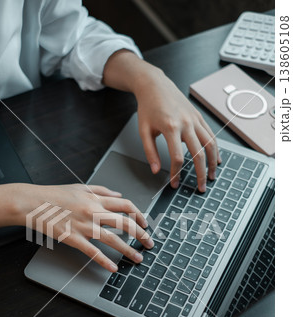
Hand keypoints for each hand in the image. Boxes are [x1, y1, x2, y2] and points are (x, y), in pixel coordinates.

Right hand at [16, 183, 153, 271]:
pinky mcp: (73, 238)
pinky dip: (104, 261)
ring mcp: (84, 226)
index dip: (139, 215)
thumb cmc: (55, 195)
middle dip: (141, 234)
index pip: (126, 206)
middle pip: (125, 223)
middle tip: (149, 243)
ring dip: (129, 250)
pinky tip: (113, 268)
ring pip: (113, 239)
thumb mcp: (81, 187)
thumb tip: (119, 195)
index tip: (146, 223)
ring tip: (138, 258)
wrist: (33, 203)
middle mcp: (93, 212)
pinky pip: (92, 252)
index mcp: (96, 199)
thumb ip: (102, 191)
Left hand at [134, 67, 220, 190]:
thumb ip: (150, 152)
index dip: (177, 173)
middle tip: (201, 188)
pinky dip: (215, 149)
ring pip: (210, 144)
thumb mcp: (143, 131)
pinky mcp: (199, 117)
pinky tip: (216, 159)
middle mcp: (186, 123)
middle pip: (199, 154)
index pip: (177, 157)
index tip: (174, 183)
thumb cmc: (148, 107)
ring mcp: (195, 119)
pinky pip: (211, 135)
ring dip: (213, 163)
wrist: (155, 85)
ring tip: (211, 176)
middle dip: (200, 174)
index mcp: (171, 127)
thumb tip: (156, 170)